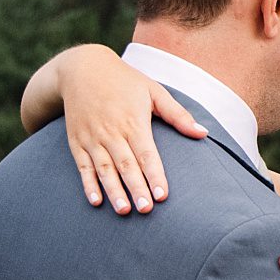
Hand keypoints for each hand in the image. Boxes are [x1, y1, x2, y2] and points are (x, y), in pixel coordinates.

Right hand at [59, 47, 207, 213]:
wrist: (81, 69)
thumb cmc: (125, 81)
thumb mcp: (154, 91)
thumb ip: (177, 114)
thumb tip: (203, 133)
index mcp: (133, 121)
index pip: (147, 154)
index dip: (155, 175)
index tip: (163, 195)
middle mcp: (111, 132)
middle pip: (126, 165)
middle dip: (136, 189)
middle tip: (147, 210)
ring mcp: (92, 138)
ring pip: (104, 169)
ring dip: (114, 191)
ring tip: (124, 211)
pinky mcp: (76, 142)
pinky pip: (82, 167)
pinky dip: (88, 184)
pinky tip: (96, 201)